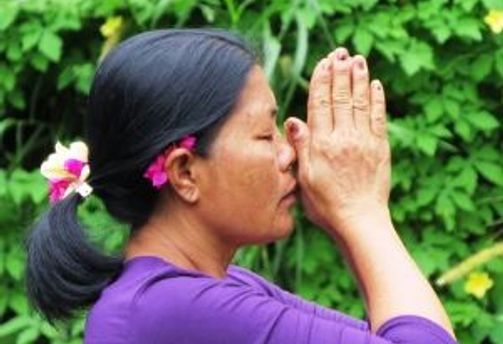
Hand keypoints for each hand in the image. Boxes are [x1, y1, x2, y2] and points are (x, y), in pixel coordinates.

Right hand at [285, 48, 390, 236]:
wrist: (360, 222)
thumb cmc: (326, 205)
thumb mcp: (304, 179)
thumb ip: (301, 147)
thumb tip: (292, 119)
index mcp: (322, 145)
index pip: (320, 104)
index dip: (321, 81)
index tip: (322, 63)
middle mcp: (344, 138)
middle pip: (341, 97)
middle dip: (339, 72)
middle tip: (340, 53)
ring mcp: (365, 142)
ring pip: (360, 102)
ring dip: (358, 79)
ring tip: (357, 59)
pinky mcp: (381, 149)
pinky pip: (379, 118)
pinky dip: (377, 99)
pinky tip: (375, 85)